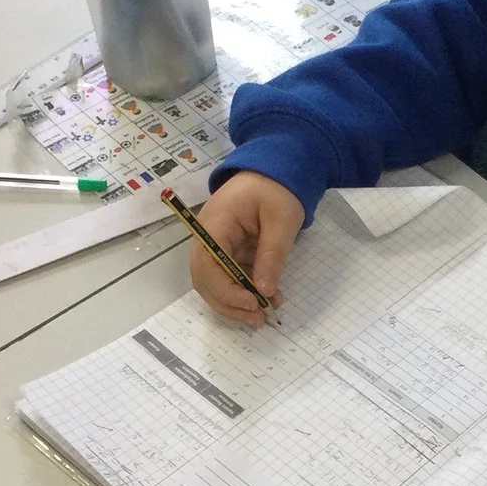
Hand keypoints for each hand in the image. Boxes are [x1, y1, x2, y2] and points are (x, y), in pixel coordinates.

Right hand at [189, 170, 304, 324]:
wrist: (279, 167)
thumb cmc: (279, 188)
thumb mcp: (281, 221)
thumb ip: (272, 255)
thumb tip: (264, 291)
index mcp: (215, 224)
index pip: (207, 265)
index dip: (226, 290)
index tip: (252, 304)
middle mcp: (208, 236)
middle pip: (205, 279)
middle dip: (229, 302)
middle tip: (258, 318)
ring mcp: (217, 242)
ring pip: (216, 281)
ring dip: (237, 300)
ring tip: (264, 315)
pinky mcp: (230, 248)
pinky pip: (231, 274)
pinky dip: (246, 289)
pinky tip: (268, 297)